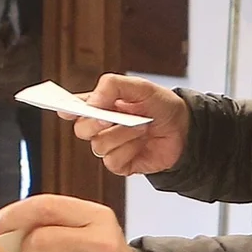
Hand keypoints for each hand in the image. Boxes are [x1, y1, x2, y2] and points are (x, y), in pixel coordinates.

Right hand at [64, 74, 189, 176]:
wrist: (185, 130)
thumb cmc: (162, 106)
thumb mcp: (140, 87)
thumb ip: (112, 86)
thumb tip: (90, 103)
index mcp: (101, 105)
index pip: (75, 107)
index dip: (67, 108)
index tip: (65, 109)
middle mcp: (102, 126)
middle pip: (81, 130)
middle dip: (95, 123)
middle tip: (110, 116)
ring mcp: (110, 146)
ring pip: (98, 146)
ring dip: (122, 135)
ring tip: (142, 127)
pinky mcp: (120, 164)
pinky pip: (112, 161)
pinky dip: (129, 151)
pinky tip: (142, 143)